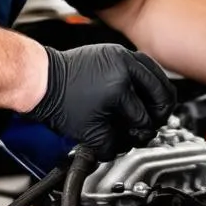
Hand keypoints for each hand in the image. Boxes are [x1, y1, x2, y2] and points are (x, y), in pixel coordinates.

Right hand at [26, 45, 175, 160]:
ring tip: (120, 131)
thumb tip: (154, 94)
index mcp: (124, 60)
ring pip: (141, 128)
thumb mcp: (106, 57)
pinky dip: (110, 147)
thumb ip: (131, 71)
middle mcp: (121, 78)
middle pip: (159, 108)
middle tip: (144, 126)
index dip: (165, 103)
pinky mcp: (96, 124)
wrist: (40, 81)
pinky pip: (116, 145)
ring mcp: (110, 102)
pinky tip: (101, 137)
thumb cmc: (69, 72)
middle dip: (154, 121)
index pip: (162, 85)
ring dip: (133, 136)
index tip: (160, 111)